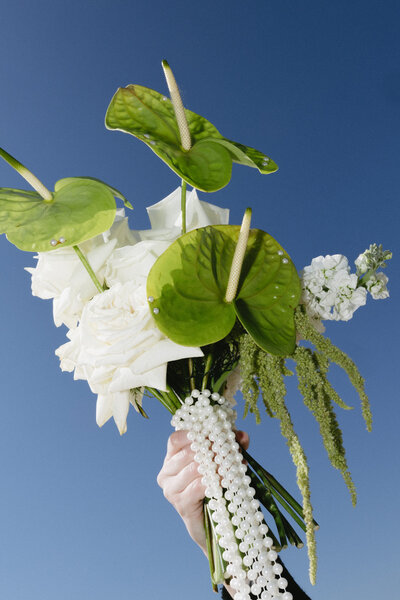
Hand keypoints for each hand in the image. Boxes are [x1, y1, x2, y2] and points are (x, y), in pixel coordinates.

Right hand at [157, 429, 249, 554]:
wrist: (214, 525)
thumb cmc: (216, 488)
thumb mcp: (223, 462)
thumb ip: (231, 447)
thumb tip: (243, 436)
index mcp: (172, 458)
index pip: (175, 439)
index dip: (194, 435)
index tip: (214, 434)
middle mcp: (166, 473)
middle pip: (186, 453)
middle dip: (212, 450)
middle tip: (231, 450)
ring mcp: (171, 489)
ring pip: (193, 468)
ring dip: (215, 466)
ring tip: (232, 465)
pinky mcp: (180, 504)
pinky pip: (197, 487)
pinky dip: (214, 482)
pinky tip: (224, 481)